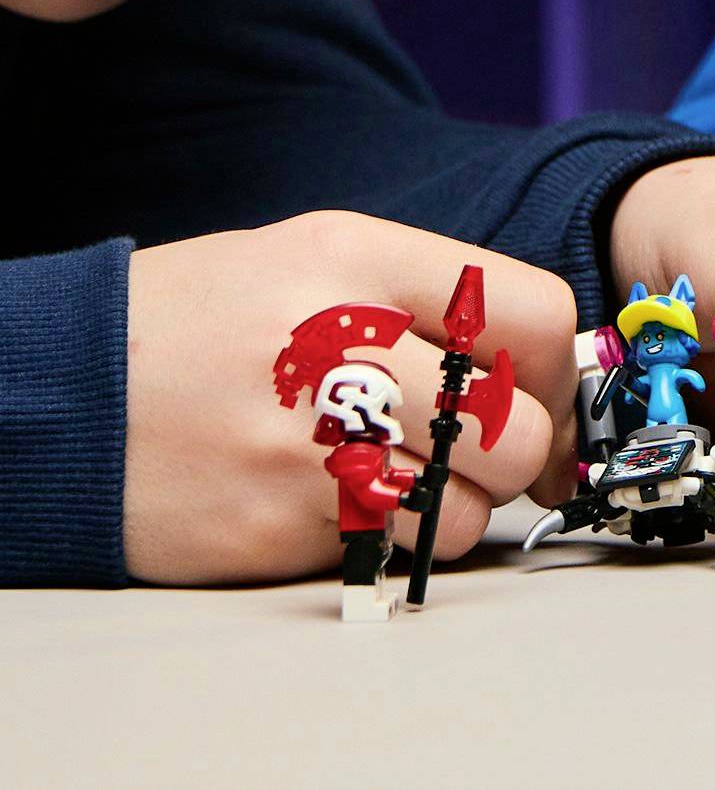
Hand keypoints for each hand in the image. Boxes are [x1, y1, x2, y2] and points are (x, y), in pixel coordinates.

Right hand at [124, 213, 576, 585]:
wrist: (62, 391)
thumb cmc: (205, 323)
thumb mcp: (316, 260)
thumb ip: (427, 298)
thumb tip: (538, 363)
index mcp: (361, 260)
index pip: (534, 313)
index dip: (552, 368)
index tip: (538, 392)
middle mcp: (341, 345)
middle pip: (513, 428)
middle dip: (512, 452)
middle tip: (474, 449)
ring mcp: (303, 445)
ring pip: (463, 510)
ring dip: (451, 508)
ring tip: (397, 477)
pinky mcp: (268, 526)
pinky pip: (387, 554)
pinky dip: (386, 542)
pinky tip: (338, 506)